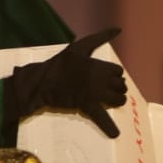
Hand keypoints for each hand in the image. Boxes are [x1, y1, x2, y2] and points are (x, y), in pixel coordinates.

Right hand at [5, 28, 126, 137]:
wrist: (41, 82)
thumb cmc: (60, 63)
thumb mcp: (79, 46)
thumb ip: (100, 37)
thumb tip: (118, 28)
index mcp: (98, 65)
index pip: (118, 71)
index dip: (113, 74)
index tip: (106, 76)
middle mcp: (99, 79)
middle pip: (120, 85)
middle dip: (116, 87)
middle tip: (106, 88)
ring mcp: (94, 93)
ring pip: (117, 99)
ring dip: (116, 101)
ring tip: (110, 100)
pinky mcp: (87, 106)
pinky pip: (101, 117)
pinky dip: (108, 126)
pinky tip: (115, 134)